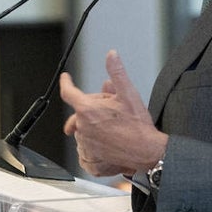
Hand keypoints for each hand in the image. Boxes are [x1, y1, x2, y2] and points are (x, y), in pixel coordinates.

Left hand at [59, 50, 166, 176]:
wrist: (146, 151)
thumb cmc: (137, 125)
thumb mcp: (128, 93)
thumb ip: (117, 72)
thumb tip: (112, 55)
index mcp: (87, 109)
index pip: (68, 92)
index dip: (66, 83)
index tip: (66, 78)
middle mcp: (83, 126)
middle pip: (78, 111)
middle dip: (89, 107)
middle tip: (108, 109)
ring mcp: (85, 142)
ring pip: (83, 127)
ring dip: (93, 124)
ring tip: (113, 126)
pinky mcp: (90, 155)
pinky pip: (86, 144)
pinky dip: (94, 140)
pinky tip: (109, 138)